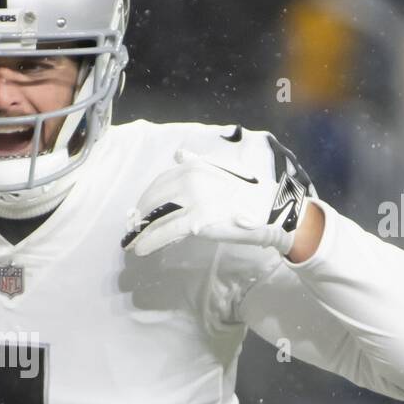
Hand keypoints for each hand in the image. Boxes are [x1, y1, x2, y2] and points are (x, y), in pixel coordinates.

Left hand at [122, 148, 309, 257]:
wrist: (272, 210)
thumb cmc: (248, 194)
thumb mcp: (221, 170)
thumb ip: (198, 163)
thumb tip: (178, 153)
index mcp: (195, 167)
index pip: (161, 183)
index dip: (147, 199)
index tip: (140, 211)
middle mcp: (191, 179)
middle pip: (154, 199)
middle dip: (140, 215)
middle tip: (133, 229)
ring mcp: (194, 199)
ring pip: (157, 217)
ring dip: (140, 232)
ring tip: (131, 243)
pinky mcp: (198, 220)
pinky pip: (166, 232)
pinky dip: (150, 241)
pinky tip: (141, 249)